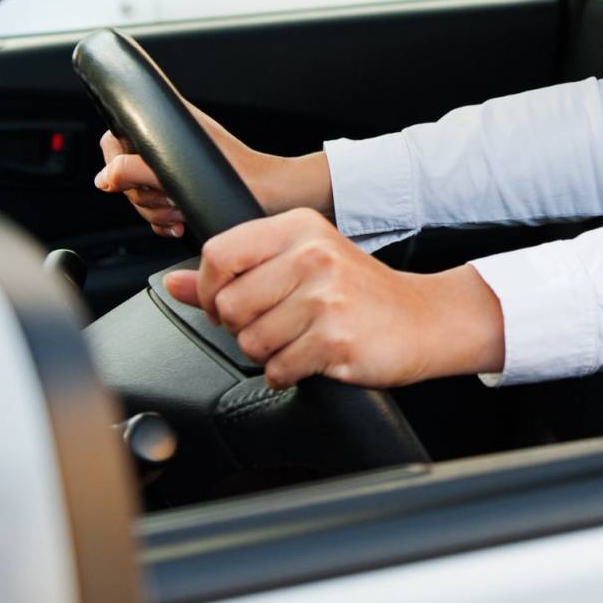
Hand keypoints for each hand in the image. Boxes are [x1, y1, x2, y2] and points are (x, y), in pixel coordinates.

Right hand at [94, 102, 329, 237]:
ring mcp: (174, 168)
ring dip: (156, 210)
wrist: (275, 195)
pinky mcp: (183, 190)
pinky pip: (155, 208)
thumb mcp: (183, 173)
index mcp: (167, 125)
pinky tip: (180, 222)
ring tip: (181, 211)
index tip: (129, 183)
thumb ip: (136, 170)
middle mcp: (168, 143)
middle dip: (143, 195)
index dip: (116, 163)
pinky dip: (163, 220)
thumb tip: (104, 179)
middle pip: (124, 173)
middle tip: (170, 200)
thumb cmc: (243, 177)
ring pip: (139, 194)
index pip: (115, 137)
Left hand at [163, 209, 504, 388]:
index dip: (211, 290)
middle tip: (277, 325)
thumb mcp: (301, 264)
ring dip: (269, 353)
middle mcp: (313, 255)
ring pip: (251, 342)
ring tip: (300, 340)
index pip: (219, 254)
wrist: (426, 319)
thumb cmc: (362, 292)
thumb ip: (236, 273)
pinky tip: (314, 357)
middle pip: (231, 305)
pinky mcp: (336, 338)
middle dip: (243, 328)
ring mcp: (326, 297)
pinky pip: (278, 370)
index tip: (227, 305)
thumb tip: (175, 283)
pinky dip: (289, 373)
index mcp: (299, 228)